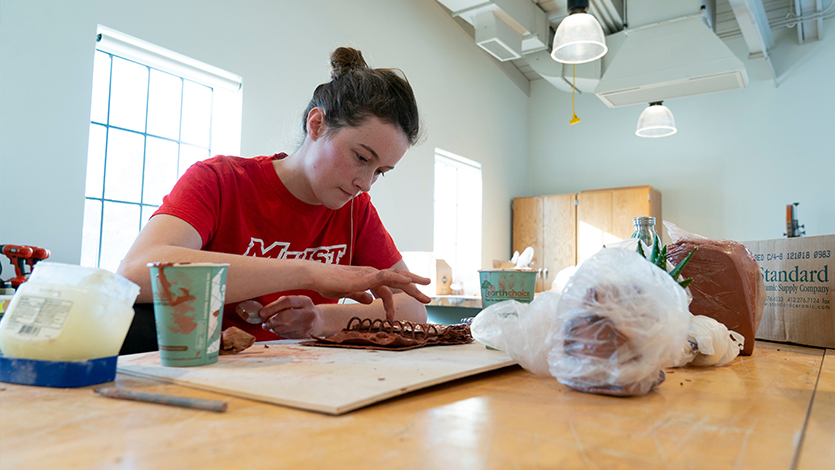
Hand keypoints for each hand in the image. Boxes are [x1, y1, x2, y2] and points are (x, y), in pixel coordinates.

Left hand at [260, 295, 323, 338]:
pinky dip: (279, 333)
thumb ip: (281, 304)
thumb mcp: (296, 302)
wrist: (318, 321)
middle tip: (264, 324)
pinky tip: (280, 329)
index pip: (287, 301)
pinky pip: (285, 335)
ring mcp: (307, 325)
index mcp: (304, 301)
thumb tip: (263, 313)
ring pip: (283, 329)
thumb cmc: (301, 310)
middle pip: (286, 316)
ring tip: (270, 326)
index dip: (272, 307)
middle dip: (271, 320)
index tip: (261, 312)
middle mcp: (308, 313)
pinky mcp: (303, 335)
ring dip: (273, 328)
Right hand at [309, 265, 430, 318]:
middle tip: (427, 298)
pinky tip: (409, 281)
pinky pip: (387, 276)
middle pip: (398, 281)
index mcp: (368, 278)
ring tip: (426, 293)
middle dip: (414, 289)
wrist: (316, 276)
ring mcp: (370, 273)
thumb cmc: (328, 283)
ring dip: (413, 284)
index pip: (387, 289)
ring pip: (397, 278)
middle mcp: (372, 274)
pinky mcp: (366, 276)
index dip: (391, 303)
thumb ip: (359, 295)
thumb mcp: (347, 292)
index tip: (392, 317)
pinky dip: (399, 278)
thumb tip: (369, 300)